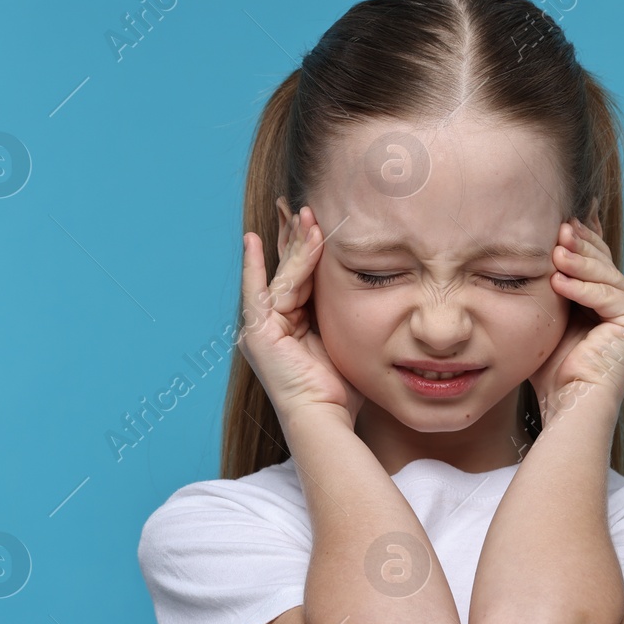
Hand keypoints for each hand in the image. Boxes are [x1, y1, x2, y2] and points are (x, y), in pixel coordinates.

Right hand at [240, 204, 366, 427]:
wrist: (327, 419)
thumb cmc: (342, 391)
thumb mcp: (346, 340)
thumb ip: (344, 315)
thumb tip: (369, 289)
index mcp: (291, 326)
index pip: (298, 279)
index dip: (304, 249)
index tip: (312, 219)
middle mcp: (272, 325)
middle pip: (285, 271)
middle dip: (293, 237)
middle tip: (301, 204)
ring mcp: (261, 329)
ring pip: (282, 277)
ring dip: (294, 245)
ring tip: (306, 215)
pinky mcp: (258, 334)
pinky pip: (258, 291)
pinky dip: (255, 265)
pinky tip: (255, 240)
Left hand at [528, 216, 623, 416]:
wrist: (568, 403)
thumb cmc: (552, 369)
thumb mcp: (548, 317)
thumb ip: (550, 286)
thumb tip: (539, 251)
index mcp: (607, 300)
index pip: (595, 259)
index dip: (582, 235)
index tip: (564, 213)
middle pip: (602, 262)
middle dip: (579, 243)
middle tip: (558, 226)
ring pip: (605, 275)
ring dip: (579, 261)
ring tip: (554, 251)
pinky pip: (608, 297)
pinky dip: (583, 289)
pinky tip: (559, 282)